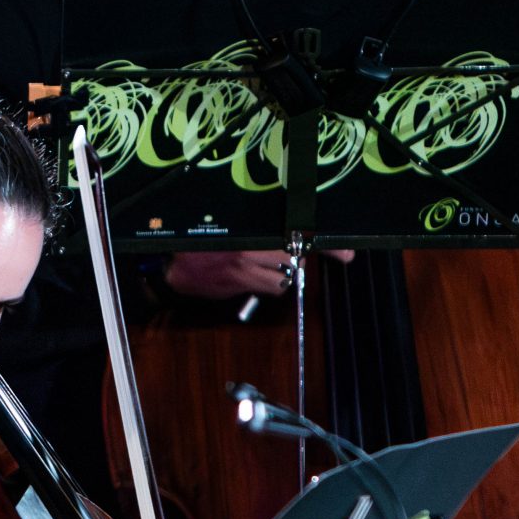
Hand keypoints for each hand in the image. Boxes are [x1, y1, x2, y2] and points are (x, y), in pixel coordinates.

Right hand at [164, 248, 352, 301]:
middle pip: (295, 259)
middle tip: (279, 254)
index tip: (346, 254)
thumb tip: (299, 244)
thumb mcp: (235, 230)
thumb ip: (265, 234)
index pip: (298, 237)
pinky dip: (264, 284)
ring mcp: (245, 267)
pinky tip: (247, 276)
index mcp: (253, 231)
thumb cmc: (204, 243)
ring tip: (260, 265)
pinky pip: (268, 288)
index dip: (327, 246)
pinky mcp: (239, 284)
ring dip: (279, 274)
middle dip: (293, 259)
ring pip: (284, 277)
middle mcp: (251, 247)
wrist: (173, 265)